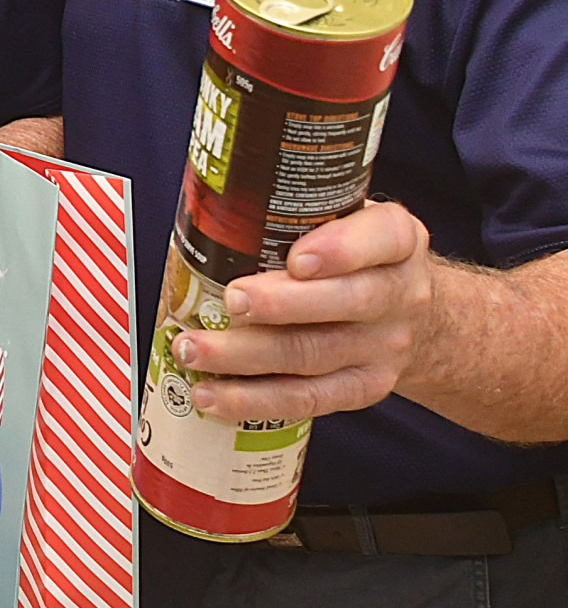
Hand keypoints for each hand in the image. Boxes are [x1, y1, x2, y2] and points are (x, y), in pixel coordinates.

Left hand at [178, 200, 434, 420]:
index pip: (382, 237)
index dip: (341, 250)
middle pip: (347, 302)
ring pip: (315, 354)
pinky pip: (308, 399)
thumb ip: (300, 211)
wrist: (415, 316)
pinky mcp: (364, 388)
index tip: (296, 259)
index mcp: (398, 238)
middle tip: (231, 301)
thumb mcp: (346, 217)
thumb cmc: (355, 255)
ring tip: (192, 350)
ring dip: (246, 357)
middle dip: (281, 305)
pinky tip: (212, 396)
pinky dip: (255, 400)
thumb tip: (208, 208)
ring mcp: (385, 347)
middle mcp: (401, 293)